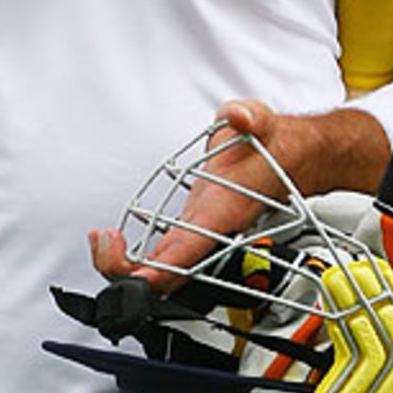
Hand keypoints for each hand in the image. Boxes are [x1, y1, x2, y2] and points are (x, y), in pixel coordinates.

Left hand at [89, 100, 288, 292]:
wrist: (290, 161)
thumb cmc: (273, 149)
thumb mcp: (262, 121)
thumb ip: (250, 117)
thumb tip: (240, 116)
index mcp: (224, 212)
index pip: (191, 249)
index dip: (162, 269)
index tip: (137, 276)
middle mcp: (211, 232)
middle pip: (171, 276)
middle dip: (129, 272)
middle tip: (103, 244)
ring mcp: (200, 236)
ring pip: (163, 273)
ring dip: (126, 267)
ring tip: (102, 242)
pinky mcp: (191, 232)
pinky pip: (161, 259)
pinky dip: (133, 258)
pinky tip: (114, 241)